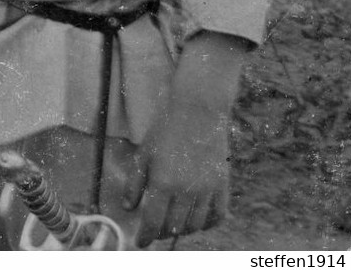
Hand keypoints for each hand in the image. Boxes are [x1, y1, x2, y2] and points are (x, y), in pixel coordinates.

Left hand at [123, 30, 248, 246]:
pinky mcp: (222, 183)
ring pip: (195, 225)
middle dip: (161, 233)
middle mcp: (186, 190)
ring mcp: (207, 188)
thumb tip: (128, 208)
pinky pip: (218, 215)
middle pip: (173, 227)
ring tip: (174, 223)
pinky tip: (198, 219)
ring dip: (182, 229)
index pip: (153, 222)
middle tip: (156, 230)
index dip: (145, 236)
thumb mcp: (144, 152)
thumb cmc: (166, 127)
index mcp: (163, 182)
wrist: (198, 107)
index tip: (141, 243)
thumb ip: (134, 182)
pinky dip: (207, 223)